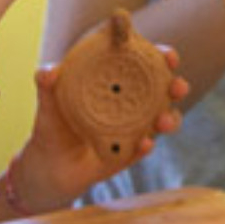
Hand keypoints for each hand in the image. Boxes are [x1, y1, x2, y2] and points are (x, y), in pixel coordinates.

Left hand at [15, 46, 189, 203]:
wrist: (48, 166)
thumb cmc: (52, 126)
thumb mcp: (48, 104)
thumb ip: (46, 85)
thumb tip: (48, 71)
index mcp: (119, 84)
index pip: (147, 66)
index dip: (163, 58)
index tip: (168, 57)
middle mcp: (133, 105)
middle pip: (166, 91)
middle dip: (177, 87)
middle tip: (176, 87)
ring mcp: (136, 129)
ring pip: (164, 121)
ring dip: (170, 119)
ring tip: (161, 122)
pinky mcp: (131, 154)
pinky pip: (144, 149)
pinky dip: (146, 146)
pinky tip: (143, 143)